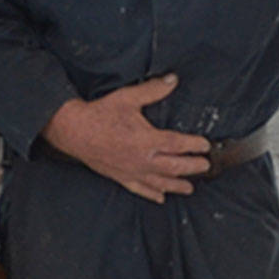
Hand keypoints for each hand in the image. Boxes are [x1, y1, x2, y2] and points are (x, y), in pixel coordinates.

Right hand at [42, 74, 210, 202]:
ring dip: (177, 185)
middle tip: (204, 166)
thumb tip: (172, 80)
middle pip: (175, 167)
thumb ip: (153, 90)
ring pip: (160, 183)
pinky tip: (161, 198)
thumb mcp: (128, 98)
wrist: (74, 131)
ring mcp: (132, 171)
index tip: (205, 145)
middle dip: (192, 167)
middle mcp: (142, 159)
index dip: (194, 145)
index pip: (178, 145)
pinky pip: (140, 189)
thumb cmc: (100, 114)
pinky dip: (152, 194)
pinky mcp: (120, 177)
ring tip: (190, 188)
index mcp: (147, 140)